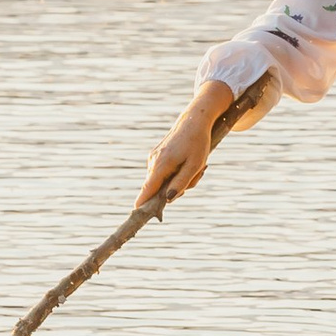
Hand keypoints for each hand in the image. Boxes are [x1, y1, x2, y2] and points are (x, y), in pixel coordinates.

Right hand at [140, 82, 232, 212]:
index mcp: (161, 165)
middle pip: (157, 188)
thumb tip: (168, 199)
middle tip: (194, 176)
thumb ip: (181, 183)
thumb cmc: (198, 143)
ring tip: (192, 165)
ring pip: (162, 181)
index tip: (136, 215)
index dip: (143, 204)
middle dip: (174, 189)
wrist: (194, 120)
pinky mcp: (155, 156)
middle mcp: (152, 162)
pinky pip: (164, 173)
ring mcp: (152, 158)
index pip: (147, 190)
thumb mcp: (195, 166)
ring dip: (177, 180)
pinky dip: (175, 172)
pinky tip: (186, 161)